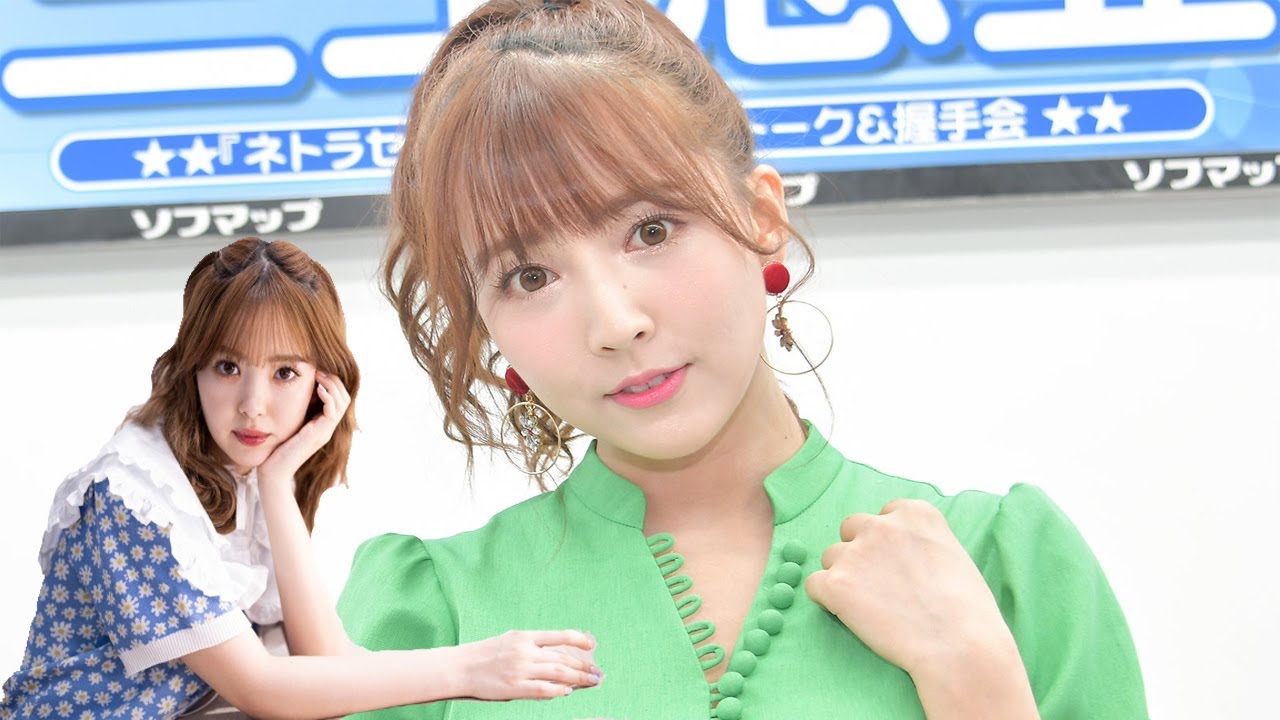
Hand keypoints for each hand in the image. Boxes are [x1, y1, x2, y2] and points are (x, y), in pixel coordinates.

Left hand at [257, 370, 350, 485]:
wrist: (272, 471)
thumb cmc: (275, 447)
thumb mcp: (288, 422)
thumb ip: (295, 409)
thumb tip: (293, 388)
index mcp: (322, 424)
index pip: (339, 398)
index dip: (331, 381)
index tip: (316, 370)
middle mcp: (327, 427)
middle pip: (345, 397)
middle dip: (334, 380)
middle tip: (319, 369)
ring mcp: (325, 431)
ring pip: (342, 402)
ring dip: (332, 385)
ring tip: (319, 375)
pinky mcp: (319, 434)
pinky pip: (333, 412)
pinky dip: (328, 397)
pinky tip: (318, 389)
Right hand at [456, 630, 601, 700]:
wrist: (460, 667)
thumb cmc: (484, 654)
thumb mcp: (510, 640)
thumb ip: (532, 646)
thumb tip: (557, 655)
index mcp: (524, 636)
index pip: (558, 636)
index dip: (578, 640)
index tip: (591, 645)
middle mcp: (525, 651)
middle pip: (562, 658)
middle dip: (583, 665)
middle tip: (597, 671)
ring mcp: (521, 670)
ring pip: (558, 673)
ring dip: (578, 678)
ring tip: (591, 681)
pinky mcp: (515, 687)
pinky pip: (543, 689)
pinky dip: (558, 690)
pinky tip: (567, 691)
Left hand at [804, 499, 1017, 679]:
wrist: (959, 647)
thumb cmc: (967, 612)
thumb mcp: (953, 556)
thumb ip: (922, 543)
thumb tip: (903, 553)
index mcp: (915, 514)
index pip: (886, 514)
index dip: (887, 542)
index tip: (897, 565)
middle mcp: (882, 525)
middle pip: (852, 528)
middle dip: (861, 552)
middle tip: (879, 585)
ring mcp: (855, 553)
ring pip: (832, 557)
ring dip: (844, 577)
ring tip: (870, 607)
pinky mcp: (836, 584)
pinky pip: (814, 585)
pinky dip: (826, 600)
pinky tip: (850, 616)